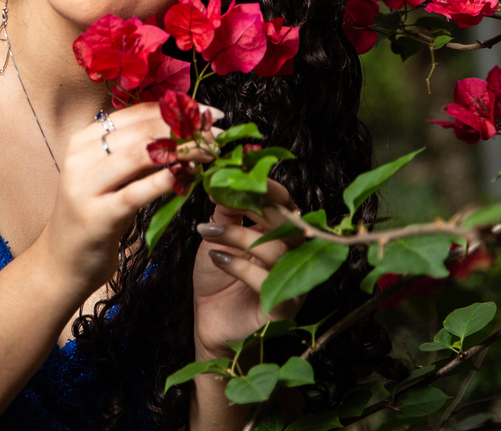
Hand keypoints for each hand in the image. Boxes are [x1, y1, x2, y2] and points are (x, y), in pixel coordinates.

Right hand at [38, 102, 213, 293]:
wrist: (61, 263)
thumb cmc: (94, 215)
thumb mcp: (111, 176)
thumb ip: (136, 152)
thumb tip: (184, 128)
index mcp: (84, 140)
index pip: (136, 113)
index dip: (175, 109)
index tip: (207, 112)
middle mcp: (80, 158)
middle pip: (141, 131)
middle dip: (184, 128)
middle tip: (217, 132)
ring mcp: (85, 187)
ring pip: (138, 155)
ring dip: (181, 150)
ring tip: (210, 151)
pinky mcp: (96, 216)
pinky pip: (135, 193)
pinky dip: (164, 181)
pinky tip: (188, 175)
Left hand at [191, 179, 304, 359]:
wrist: (210, 327)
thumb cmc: (218, 282)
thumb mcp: (219, 239)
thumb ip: (227, 212)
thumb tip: (223, 179)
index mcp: (281, 236)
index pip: (286, 205)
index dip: (269, 189)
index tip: (242, 174)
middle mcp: (293, 257)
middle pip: (287, 223)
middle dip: (257, 206)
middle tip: (226, 196)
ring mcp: (292, 283)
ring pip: (276, 249)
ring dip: (239, 235)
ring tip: (207, 232)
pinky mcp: (284, 308)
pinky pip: (267, 281)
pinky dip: (240, 266)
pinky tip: (217, 258)